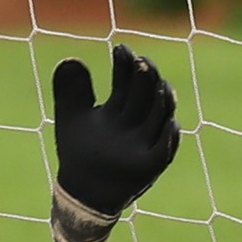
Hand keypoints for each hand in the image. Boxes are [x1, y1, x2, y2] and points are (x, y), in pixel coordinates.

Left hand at [48, 44, 179, 241]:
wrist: (81, 194)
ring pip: (160, 118)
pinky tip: (171, 123)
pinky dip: (169, 138)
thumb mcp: (71, 119)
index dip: (125, 64)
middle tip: (140, 61)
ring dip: (162, 101)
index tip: (119, 48)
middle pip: (146, 95)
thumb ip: (71, 91)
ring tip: (160, 84)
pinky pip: (164, 151)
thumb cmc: (80, 153)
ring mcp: (144, 144)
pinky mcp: (149, 167)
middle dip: (145, 77)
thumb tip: (70, 59)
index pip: (127, 81)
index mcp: (120, 108)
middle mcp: (136, 123)